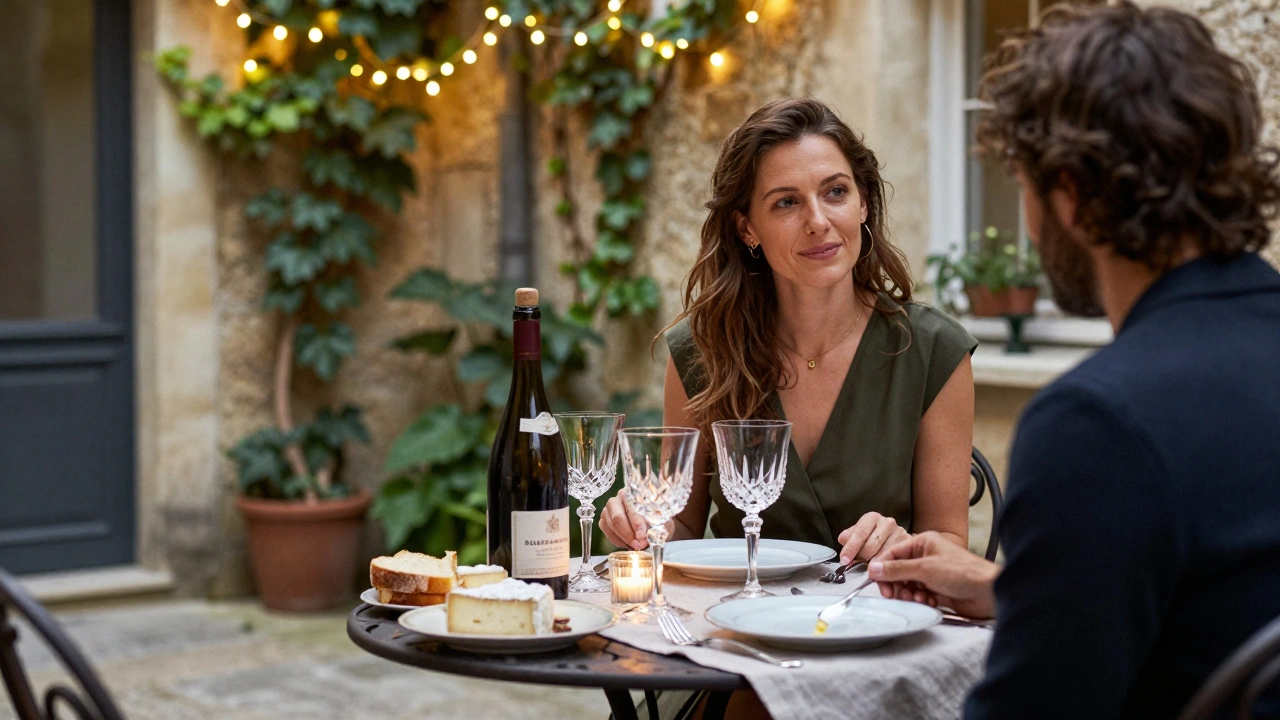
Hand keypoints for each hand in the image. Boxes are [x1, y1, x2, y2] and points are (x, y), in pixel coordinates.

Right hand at [599, 494, 672, 549]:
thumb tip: (641, 538)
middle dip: (628, 534)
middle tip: (639, 545)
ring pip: (611, 525)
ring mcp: (608, 509)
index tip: (642, 536)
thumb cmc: (656, 518)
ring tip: (636, 546)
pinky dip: (618, 541)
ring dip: (624, 539)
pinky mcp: (604, 520)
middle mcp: (617, 499)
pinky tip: (628, 544)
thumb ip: (651, 527)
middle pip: (617, 517)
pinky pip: (607, 532)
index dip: (636, 523)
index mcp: (632, 493)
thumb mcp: (659, 520)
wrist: (652, 521)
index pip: (631, 507)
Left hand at [836, 512, 910, 564]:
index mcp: (872, 518)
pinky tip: (883, 571)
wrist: (895, 538)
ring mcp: (900, 532)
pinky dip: (887, 567)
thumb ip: (849, 539)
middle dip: (862, 558)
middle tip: (860, 566)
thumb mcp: (858, 535)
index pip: (860, 533)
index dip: (851, 548)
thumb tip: (843, 543)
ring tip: (872, 569)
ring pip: (884, 555)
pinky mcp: (908, 544)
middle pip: (871, 546)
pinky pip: (895, 559)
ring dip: (875, 565)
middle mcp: (887, 522)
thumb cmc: (872, 537)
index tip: (844, 560)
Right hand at [867, 531, 999, 618]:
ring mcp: (932, 574)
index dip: (883, 569)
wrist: (988, 592)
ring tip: (919, 598)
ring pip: (908, 585)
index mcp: (923, 543)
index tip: (878, 584)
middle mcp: (926, 556)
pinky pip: (919, 595)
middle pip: (898, 571)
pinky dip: (920, 600)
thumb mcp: (925, 569)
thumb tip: (873, 568)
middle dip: (897, 585)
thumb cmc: (963, 573)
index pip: (892, 554)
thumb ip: (897, 569)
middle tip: (896, 596)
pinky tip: (929, 602)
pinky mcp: (937, 590)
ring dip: (909, 594)